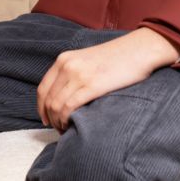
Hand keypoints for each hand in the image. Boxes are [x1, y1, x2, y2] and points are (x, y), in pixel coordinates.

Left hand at [36, 28, 179, 131]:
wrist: (138, 50)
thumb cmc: (117, 59)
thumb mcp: (87, 61)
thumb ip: (73, 73)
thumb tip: (64, 96)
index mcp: (64, 59)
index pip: (43, 88)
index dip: (41, 108)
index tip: (46, 120)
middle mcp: (67, 65)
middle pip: (48, 99)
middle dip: (50, 118)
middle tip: (58, 130)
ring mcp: (78, 75)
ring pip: (56, 105)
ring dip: (58, 122)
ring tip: (66, 130)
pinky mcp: (91, 85)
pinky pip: (69, 107)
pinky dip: (66, 120)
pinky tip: (72, 126)